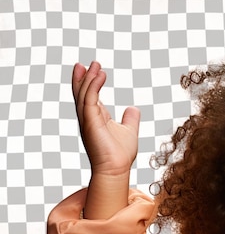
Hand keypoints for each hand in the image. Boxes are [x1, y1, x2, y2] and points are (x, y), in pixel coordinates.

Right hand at [73, 61, 140, 178]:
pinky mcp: (90, 122)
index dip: (91, 83)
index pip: (90, 97)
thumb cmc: (121, 155)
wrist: (117, 170)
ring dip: (88, 78)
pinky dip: (93, 86)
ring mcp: (87, 120)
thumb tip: (134, 108)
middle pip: (82, 93)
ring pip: (83, 94)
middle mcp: (88, 118)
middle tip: (89, 63)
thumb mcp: (129, 131)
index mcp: (96, 119)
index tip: (94, 70)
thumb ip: (130, 119)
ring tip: (95, 66)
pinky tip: (100, 76)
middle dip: (84, 77)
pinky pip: (89, 99)